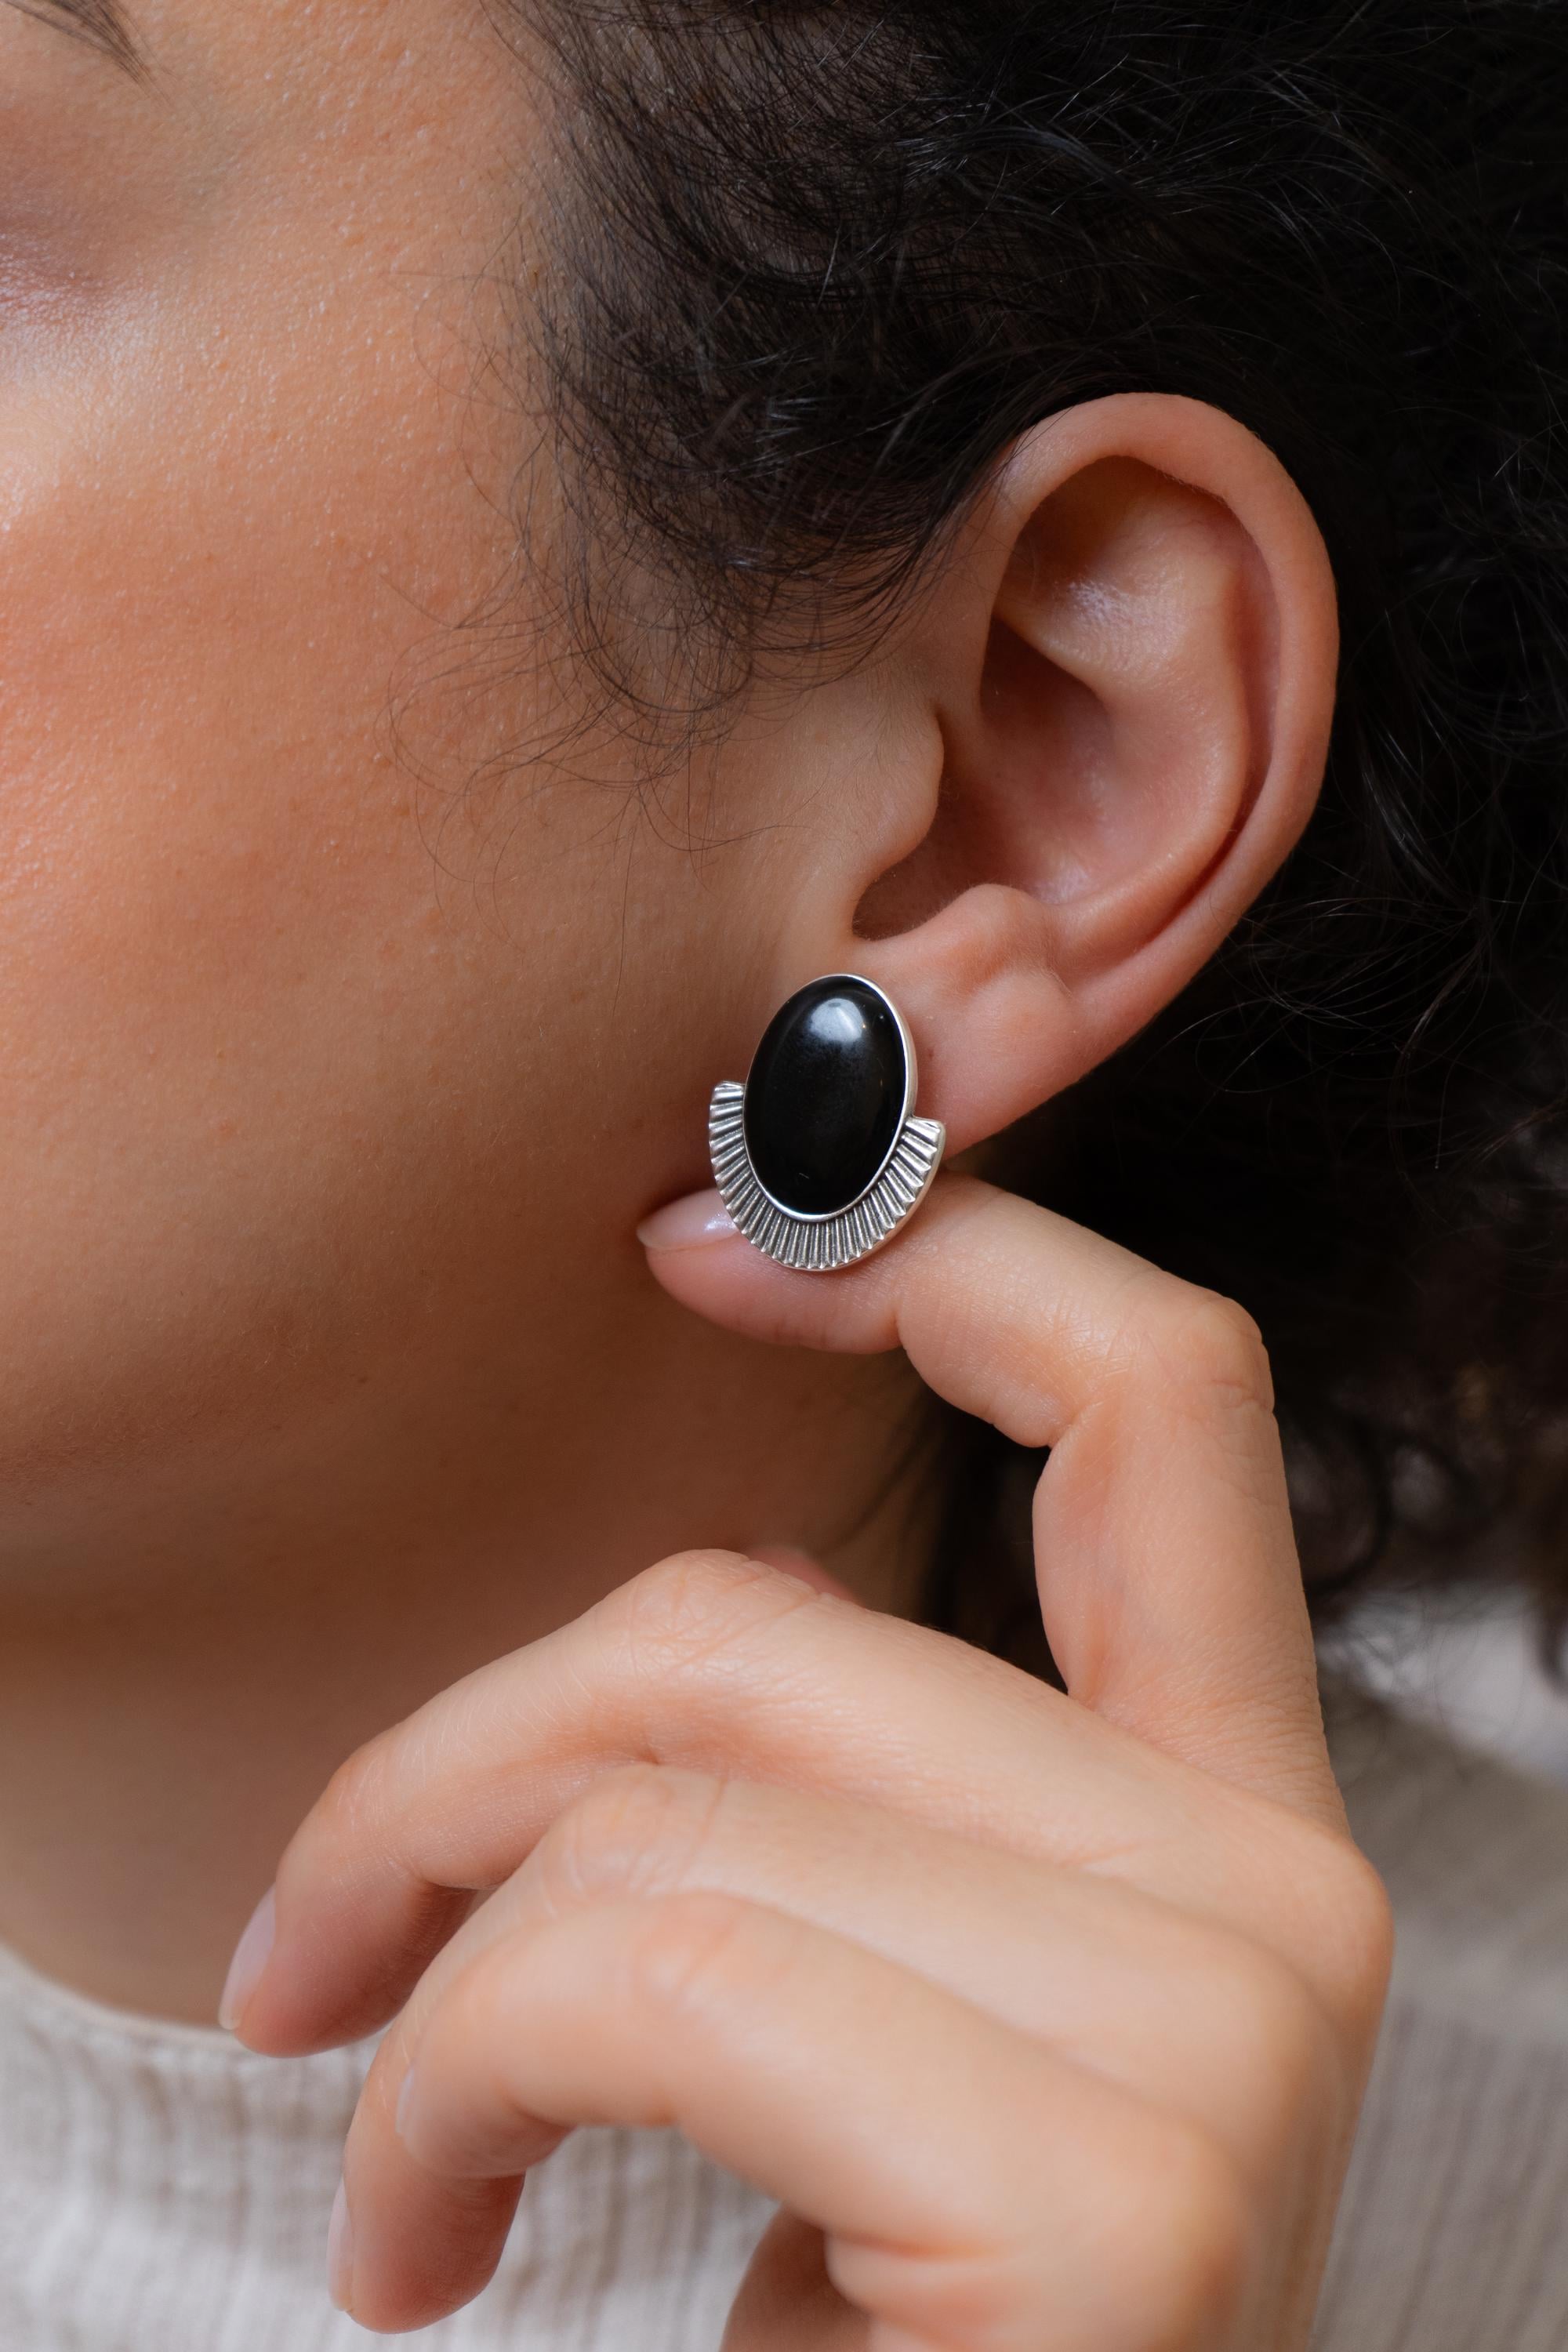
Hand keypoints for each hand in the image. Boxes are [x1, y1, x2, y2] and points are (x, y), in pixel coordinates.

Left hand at [223, 1176, 1391, 2349]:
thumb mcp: (857, 2038)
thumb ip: (828, 1820)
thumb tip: (641, 1658)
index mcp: (1226, 1825)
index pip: (1159, 1399)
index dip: (926, 1250)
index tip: (693, 1236)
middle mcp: (1277, 1894)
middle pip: (765, 1625)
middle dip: (460, 1755)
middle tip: (316, 1942)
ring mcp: (1221, 2032)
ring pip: (675, 1795)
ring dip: (430, 1960)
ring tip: (383, 2152)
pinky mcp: (1102, 2195)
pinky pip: (648, 1974)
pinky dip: (453, 2095)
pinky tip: (427, 2251)